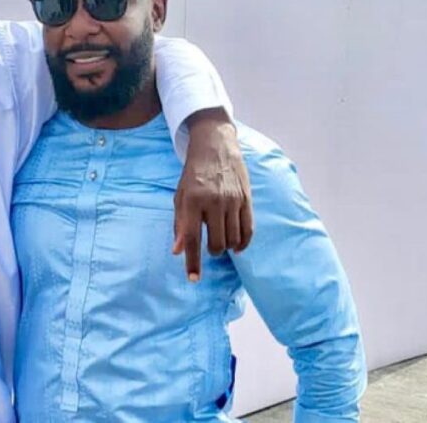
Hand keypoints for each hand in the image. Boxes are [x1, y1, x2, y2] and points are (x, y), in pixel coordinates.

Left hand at [173, 108, 253, 281]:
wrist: (215, 147)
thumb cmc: (193, 175)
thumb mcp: (179, 197)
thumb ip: (179, 224)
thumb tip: (178, 251)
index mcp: (192, 201)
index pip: (192, 238)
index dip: (192, 261)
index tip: (193, 279)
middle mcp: (214, 202)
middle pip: (217, 243)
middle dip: (213, 252)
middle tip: (210, 247)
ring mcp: (233, 200)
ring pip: (234, 239)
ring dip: (228, 247)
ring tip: (222, 241)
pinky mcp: (247, 199)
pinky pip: (248, 230)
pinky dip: (243, 242)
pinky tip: (238, 245)